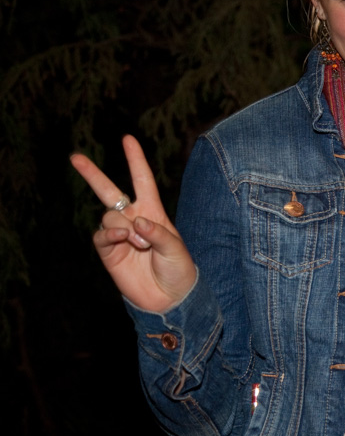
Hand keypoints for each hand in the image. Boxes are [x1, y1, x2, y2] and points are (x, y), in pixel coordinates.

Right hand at [70, 135, 196, 312]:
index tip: (127, 138)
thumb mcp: (176, 249)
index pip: (142, 180)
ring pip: (109, 215)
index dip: (135, 159)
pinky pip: (101, 234)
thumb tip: (136, 221)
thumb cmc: (178, 270)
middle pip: (109, 191)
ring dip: (124, 227)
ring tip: (141, 244)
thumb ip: (158, 233)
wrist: (168, 297)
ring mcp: (119, 234)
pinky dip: (111, 234)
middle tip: (75, 157)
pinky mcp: (108, 251)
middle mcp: (133, 219)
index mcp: (153, 211)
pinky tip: (123, 240)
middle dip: (92, 174)